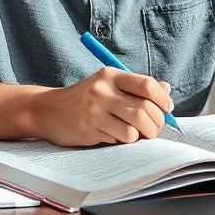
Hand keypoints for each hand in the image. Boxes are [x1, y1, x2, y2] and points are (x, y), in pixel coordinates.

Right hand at [31, 69, 173, 146]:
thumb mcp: (106, 85)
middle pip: (144, 108)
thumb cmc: (82, 99)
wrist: (47, 110)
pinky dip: (126, 139)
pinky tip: (118, 136)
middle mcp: (103, 89)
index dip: (163, 98)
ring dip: (144, 134)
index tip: (168, 108)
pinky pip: (120, 137)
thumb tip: (166, 88)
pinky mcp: (90, 127)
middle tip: (155, 128)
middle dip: (156, 122)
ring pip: (135, 125)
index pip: (147, 85)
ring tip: (140, 135)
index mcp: (111, 75)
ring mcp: (96, 109)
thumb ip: (135, 87)